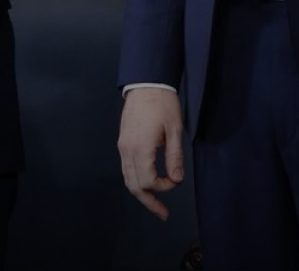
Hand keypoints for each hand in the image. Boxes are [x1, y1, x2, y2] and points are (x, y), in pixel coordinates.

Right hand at [117, 86, 184, 219]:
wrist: (146, 83)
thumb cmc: (163, 103)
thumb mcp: (174, 130)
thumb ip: (174, 157)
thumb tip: (176, 179)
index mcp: (140, 147)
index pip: (148, 181)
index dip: (163, 187)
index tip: (176, 180)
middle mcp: (127, 150)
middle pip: (134, 186)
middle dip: (149, 202)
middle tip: (163, 213)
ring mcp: (122, 146)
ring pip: (128, 179)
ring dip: (141, 193)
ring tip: (155, 204)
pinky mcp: (123, 143)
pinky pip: (126, 169)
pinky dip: (136, 180)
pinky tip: (147, 183)